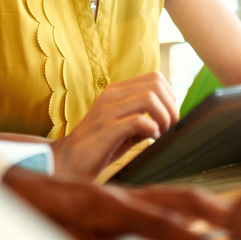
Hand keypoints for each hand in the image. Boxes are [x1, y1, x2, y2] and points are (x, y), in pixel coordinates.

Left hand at [2, 166, 229, 239]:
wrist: (8, 185)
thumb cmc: (33, 218)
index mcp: (109, 207)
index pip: (162, 225)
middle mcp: (119, 196)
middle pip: (175, 197)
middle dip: (210, 211)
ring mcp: (116, 193)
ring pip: (167, 194)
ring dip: (198, 205)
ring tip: (226, 219)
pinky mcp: (111, 196)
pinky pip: (153, 197)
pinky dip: (178, 206)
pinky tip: (185, 216)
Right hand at [51, 71, 178, 178]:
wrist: (68, 162)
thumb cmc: (100, 145)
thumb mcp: (124, 124)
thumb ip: (144, 115)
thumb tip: (172, 115)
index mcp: (117, 90)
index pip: (155, 78)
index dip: (170, 97)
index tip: (169, 117)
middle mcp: (112, 95)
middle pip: (156, 85)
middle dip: (171, 107)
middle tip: (169, 127)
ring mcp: (108, 110)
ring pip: (150, 98)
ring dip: (164, 117)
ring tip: (161, 132)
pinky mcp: (106, 129)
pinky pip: (138, 120)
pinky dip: (152, 129)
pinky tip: (150, 139)